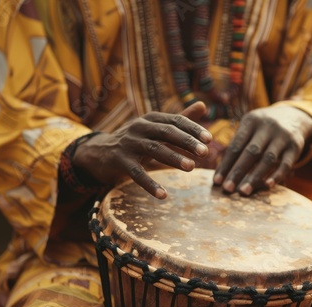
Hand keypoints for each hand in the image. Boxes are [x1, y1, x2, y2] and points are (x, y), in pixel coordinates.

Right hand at [73, 102, 211, 198]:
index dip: (193, 129)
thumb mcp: (156, 128)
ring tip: (192, 167)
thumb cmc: (136, 140)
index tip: (210, 139)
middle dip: (187, 142)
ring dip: (173, 158)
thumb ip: (180, 120)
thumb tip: (204, 105)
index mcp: (151, 118)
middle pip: (166, 132)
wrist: (101, 152)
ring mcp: (129, 143)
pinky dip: (150, 184)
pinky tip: (163, 195)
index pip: (176, 120)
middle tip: (205, 153)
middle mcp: (140, 127)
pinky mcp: (120, 161)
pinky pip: (137, 173)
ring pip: (154, 150)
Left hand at [213, 106, 311, 194]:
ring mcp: (283, 135)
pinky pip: (286, 163)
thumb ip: (237, 145)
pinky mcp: (296, 146)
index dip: (226, 164)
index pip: (236, 145)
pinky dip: (277, 175)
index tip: (216, 182)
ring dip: (255, 177)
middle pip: (251, 152)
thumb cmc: (262, 128)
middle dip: (237, 171)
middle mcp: (268, 126)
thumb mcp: (250, 127)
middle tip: (227, 189)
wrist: (293, 115)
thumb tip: (221, 173)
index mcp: (251, 121)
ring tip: (244, 191)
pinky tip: (267, 186)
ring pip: (268, 158)